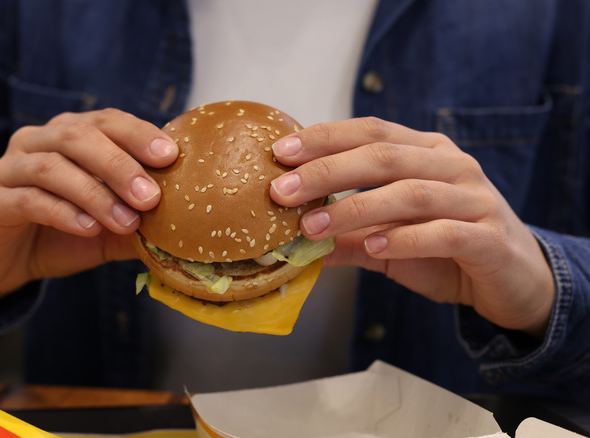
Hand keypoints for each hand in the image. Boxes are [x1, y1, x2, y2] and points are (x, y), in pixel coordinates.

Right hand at [0, 109, 177, 311]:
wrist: (6, 263)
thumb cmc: (63, 234)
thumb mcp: (110, 228)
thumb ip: (141, 221)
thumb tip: (187, 227)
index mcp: (68, 135)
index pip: (106, 121)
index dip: (137, 133)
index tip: (170, 155)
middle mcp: (36, 142)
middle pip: (78, 137)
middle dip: (119, 164)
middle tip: (150, 196)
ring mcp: (9, 169)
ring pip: (51, 167)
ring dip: (94, 193)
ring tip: (125, 221)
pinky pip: (28, 200)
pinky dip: (63, 213)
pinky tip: (89, 229)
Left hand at [269, 117, 554, 337]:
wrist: (515, 279)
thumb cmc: (446, 250)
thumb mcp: (386, 241)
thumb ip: (344, 237)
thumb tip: (289, 244)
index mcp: (426, 152)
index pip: (371, 131)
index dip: (325, 138)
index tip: (280, 153)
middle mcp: (452, 166)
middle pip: (384, 156)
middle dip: (327, 171)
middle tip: (282, 191)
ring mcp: (474, 199)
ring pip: (410, 193)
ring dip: (354, 209)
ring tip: (312, 228)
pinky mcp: (489, 238)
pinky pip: (444, 233)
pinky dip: (405, 239)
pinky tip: (373, 246)